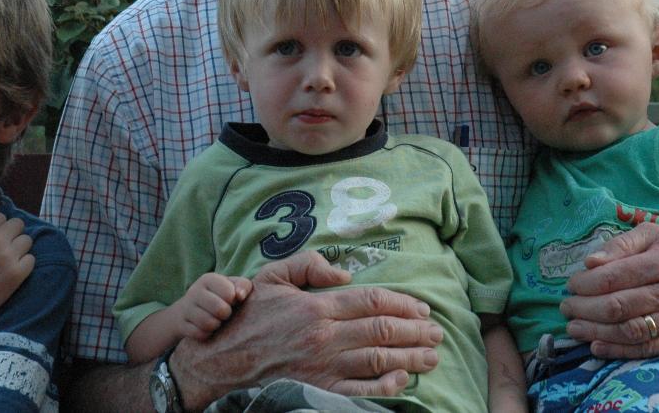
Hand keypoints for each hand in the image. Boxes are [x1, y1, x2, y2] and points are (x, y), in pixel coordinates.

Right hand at [0, 212, 34, 325]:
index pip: (1, 216)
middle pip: (18, 224)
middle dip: (11, 233)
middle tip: (3, 246)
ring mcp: (9, 257)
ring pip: (27, 240)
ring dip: (19, 247)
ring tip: (8, 258)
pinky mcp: (18, 273)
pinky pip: (31, 259)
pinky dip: (24, 264)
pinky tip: (12, 270)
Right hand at [168, 250, 441, 408]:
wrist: (220, 359)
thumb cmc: (249, 316)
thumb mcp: (273, 278)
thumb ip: (308, 265)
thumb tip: (345, 273)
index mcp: (318, 306)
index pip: (374, 301)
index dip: (404, 304)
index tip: (423, 308)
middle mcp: (325, 337)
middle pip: (383, 331)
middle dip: (416, 332)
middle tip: (438, 333)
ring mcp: (323, 367)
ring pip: (378, 361)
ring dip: (410, 358)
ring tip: (432, 355)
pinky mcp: (317, 391)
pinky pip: (358, 392)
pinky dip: (384, 387)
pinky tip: (402, 380)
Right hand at [171, 273, 252, 340]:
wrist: (188, 309)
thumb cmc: (218, 296)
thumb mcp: (231, 286)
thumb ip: (242, 285)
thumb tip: (240, 296)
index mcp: (209, 279)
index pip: (230, 293)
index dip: (234, 300)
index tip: (231, 301)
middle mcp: (195, 291)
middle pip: (220, 309)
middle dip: (226, 314)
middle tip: (224, 314)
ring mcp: (186, 308)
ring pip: (208, 323)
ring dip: (216, 325)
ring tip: (216, 321)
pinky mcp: (181, 324)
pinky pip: (199, 334)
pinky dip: (207, 334)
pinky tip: (207, 329)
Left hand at [560, 224, 658, 358]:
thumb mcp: (656, 232)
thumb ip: (622, 244)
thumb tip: (590, 262)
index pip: (613, 278)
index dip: (585, 284)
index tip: (571, 285)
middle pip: (617, 306)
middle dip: (584, 309)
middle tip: (566, 308)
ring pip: (629, 330)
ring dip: (595, 332)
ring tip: (574, 328)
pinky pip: (647, 348)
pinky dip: (619, 350)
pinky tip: (597, 346)